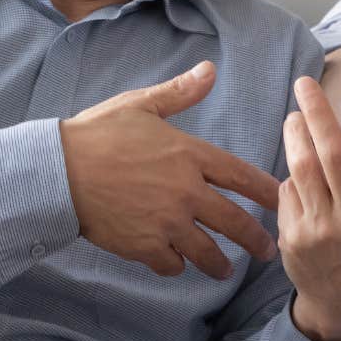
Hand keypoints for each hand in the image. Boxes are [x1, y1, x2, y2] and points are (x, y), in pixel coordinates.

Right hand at [60, 61, 279, 278]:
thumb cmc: (97, 133)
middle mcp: (186, 192)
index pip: (243, 177)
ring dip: (220, 264)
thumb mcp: (141, 105)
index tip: (283, 201)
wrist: (57, 171)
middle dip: (256, 240)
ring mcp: (167, 223)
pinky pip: (172, 265)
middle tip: (268, 251)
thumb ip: (180, 92)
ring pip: (208, 252)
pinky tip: (177, 264)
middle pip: (235, 223)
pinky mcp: (145, 246)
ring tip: (226, 270)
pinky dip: (177, 267)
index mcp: (190, 155)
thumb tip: (210, 70)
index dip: (268, 192)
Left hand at [283, 77, 340, 340]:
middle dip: (319, 115)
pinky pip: (289, 193)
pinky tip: (292, 157)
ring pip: (305, 170)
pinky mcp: (297, 239)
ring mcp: (325, 230)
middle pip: (334, 158)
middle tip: (306, 83)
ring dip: (296, 137)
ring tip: (294, 114)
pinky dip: (290, 174)